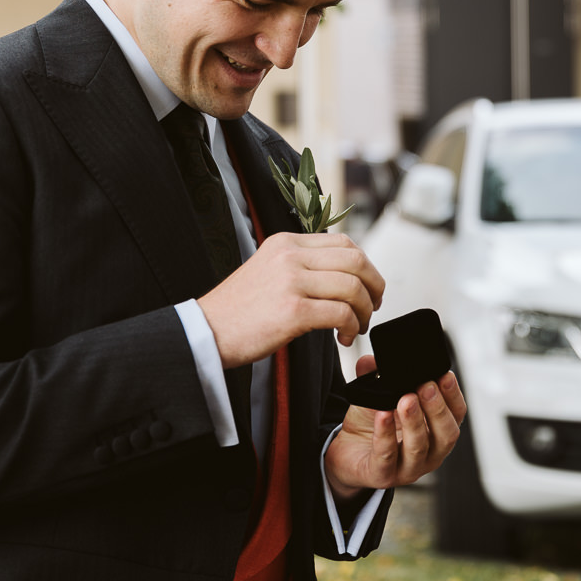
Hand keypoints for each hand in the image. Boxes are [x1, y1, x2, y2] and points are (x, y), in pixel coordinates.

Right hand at [197, 232, 383, 368]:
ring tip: (356, 328)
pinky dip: (350, 327)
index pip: (344, 243)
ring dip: (364, 311)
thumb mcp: (269, 270)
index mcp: (286, 242)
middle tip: (372, 308)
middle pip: (356, 262)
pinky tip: (342, 338)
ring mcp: (291, 281)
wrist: (206, 332)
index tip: (368, 288)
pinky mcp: (292, 310)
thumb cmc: (239, 310)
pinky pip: (340, 313)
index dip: (366, 267)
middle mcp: (290, 255)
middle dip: (374, 287)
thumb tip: (346, 276)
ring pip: (353, 287)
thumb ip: (303, 265)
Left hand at [324, 355, 465, 499]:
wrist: (347, 453)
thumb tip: (371, 358)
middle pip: (446, 434)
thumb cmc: (373, 424)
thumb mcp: (379, 395)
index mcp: (436, 432)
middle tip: (426, 385)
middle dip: (437, 408)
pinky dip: (386, 435)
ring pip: (419, 448)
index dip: (454, 396)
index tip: (445, 374)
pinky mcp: (382, 476)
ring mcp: (408, 469)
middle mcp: (429, 453)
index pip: (456, 415)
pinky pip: (387, 457)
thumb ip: (377, 376)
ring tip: (406, 398)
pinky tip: (382, 415)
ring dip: (415, 422)